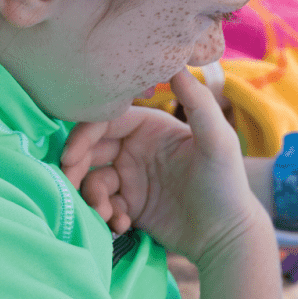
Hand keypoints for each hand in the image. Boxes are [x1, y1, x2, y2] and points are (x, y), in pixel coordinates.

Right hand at [60, 69, 269, 264]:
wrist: (227, 235)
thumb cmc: (226, 183)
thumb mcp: (218, 141)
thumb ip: (198, 103)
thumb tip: (175, 63)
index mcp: (152, 126)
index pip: (107, 120)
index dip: (84, 134)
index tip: (71, 155)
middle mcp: (137, 148)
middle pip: (90, 149)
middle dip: (76, 167)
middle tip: (70, 186)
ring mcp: (132, 178)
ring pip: (93, 180)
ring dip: (91, 197)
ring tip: (105, 214)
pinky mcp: (130, 205)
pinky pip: (103, 205)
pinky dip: (105, 215)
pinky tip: (123, 224)